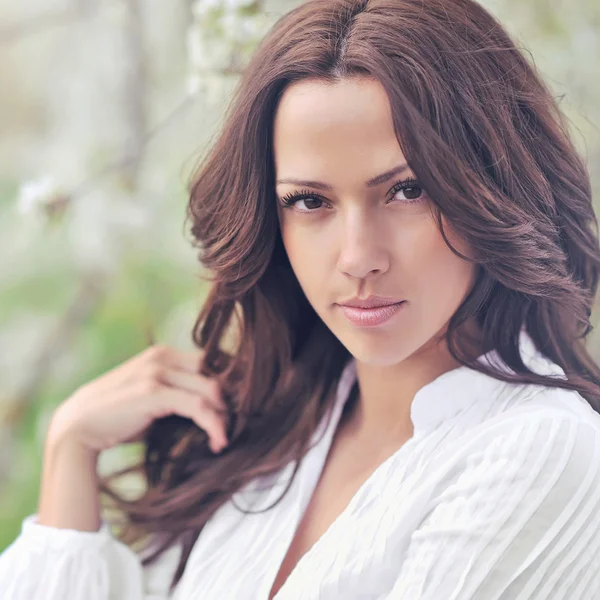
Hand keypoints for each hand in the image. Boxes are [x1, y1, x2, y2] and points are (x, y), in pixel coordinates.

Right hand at [46, 345, 228, 453]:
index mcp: (163, 354)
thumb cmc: (117, 416)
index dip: (228, 384)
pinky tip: (218, 442)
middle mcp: (162, 357)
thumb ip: (176, 391)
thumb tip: (214, 405)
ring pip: (211, 391)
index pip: (211, 361)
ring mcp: (157, 372)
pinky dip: (213, 425)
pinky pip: (198, 407)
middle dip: (230, 400)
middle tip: (235, 425)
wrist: (78, 427)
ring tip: (225, 438)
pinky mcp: (153, 393)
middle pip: (215, 374)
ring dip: (225, 417)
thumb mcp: (149, 395)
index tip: (237, 408)